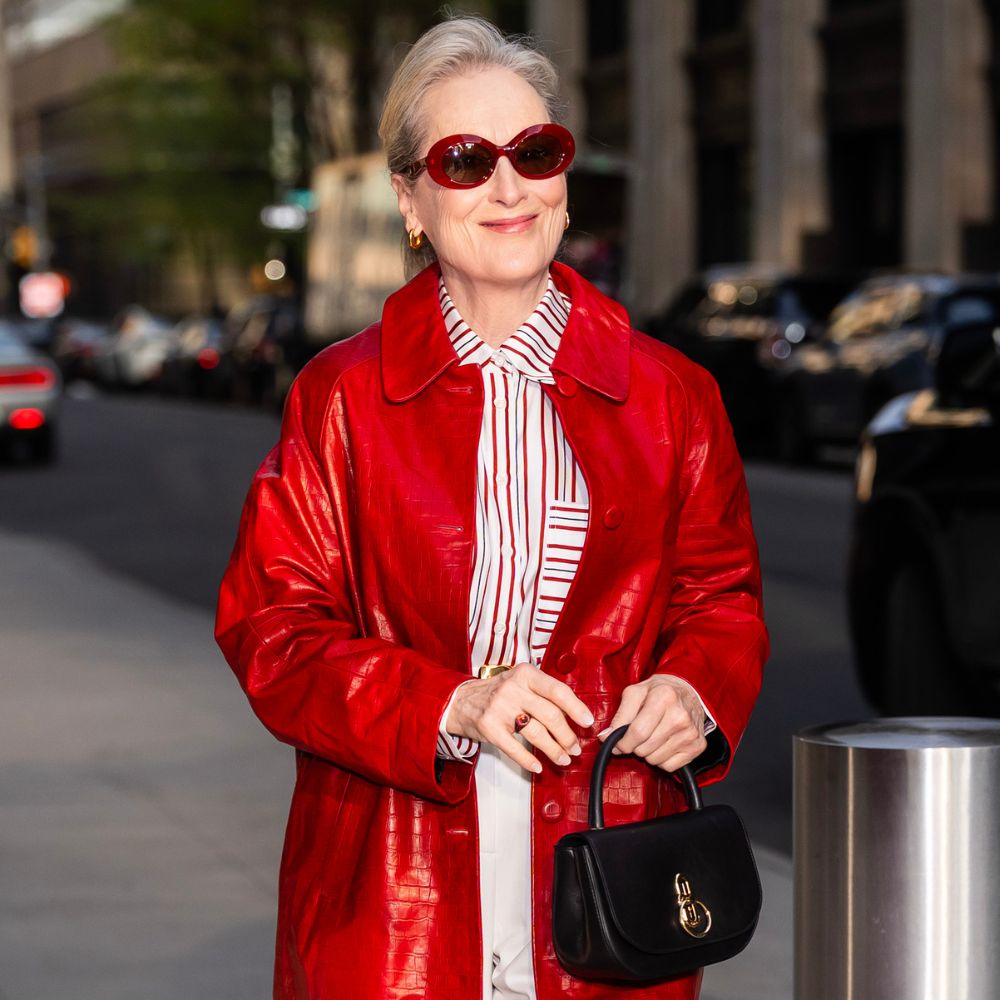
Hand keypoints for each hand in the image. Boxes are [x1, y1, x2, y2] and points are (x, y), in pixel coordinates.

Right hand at [446, 663, 593, 773]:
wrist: (461, 701)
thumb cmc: (498, 692)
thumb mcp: (521, 681)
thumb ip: (544, 692)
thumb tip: (575, 713)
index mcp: (526, 674)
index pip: (557, 691)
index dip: (576, 708)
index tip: (587, 722)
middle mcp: (513, 689)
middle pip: (550, 715)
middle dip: (567, 736)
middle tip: (575, 747)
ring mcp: (500, 708)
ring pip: (536, 733)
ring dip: (554, 750)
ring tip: (563, 758)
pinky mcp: (489, 727)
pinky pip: (514, 748)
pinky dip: (528, 760)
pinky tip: (538, 766)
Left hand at [601, 675, 706, 771]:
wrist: (689, 690)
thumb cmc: (659, 691)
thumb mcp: (635, 693)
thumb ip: (619, 715)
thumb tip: (606, 737)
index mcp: (664, 697)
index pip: (637, 732)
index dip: (622, 742)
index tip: (618, 743)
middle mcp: (680, 716)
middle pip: (645, 748)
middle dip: (634, 746)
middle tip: (638, 734)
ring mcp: (691, 733)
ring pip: (655, 760)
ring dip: (647, 752)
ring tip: (653, 736)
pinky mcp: (698, 746)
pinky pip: (669, 766)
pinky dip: (661, 759)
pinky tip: (664, 743)